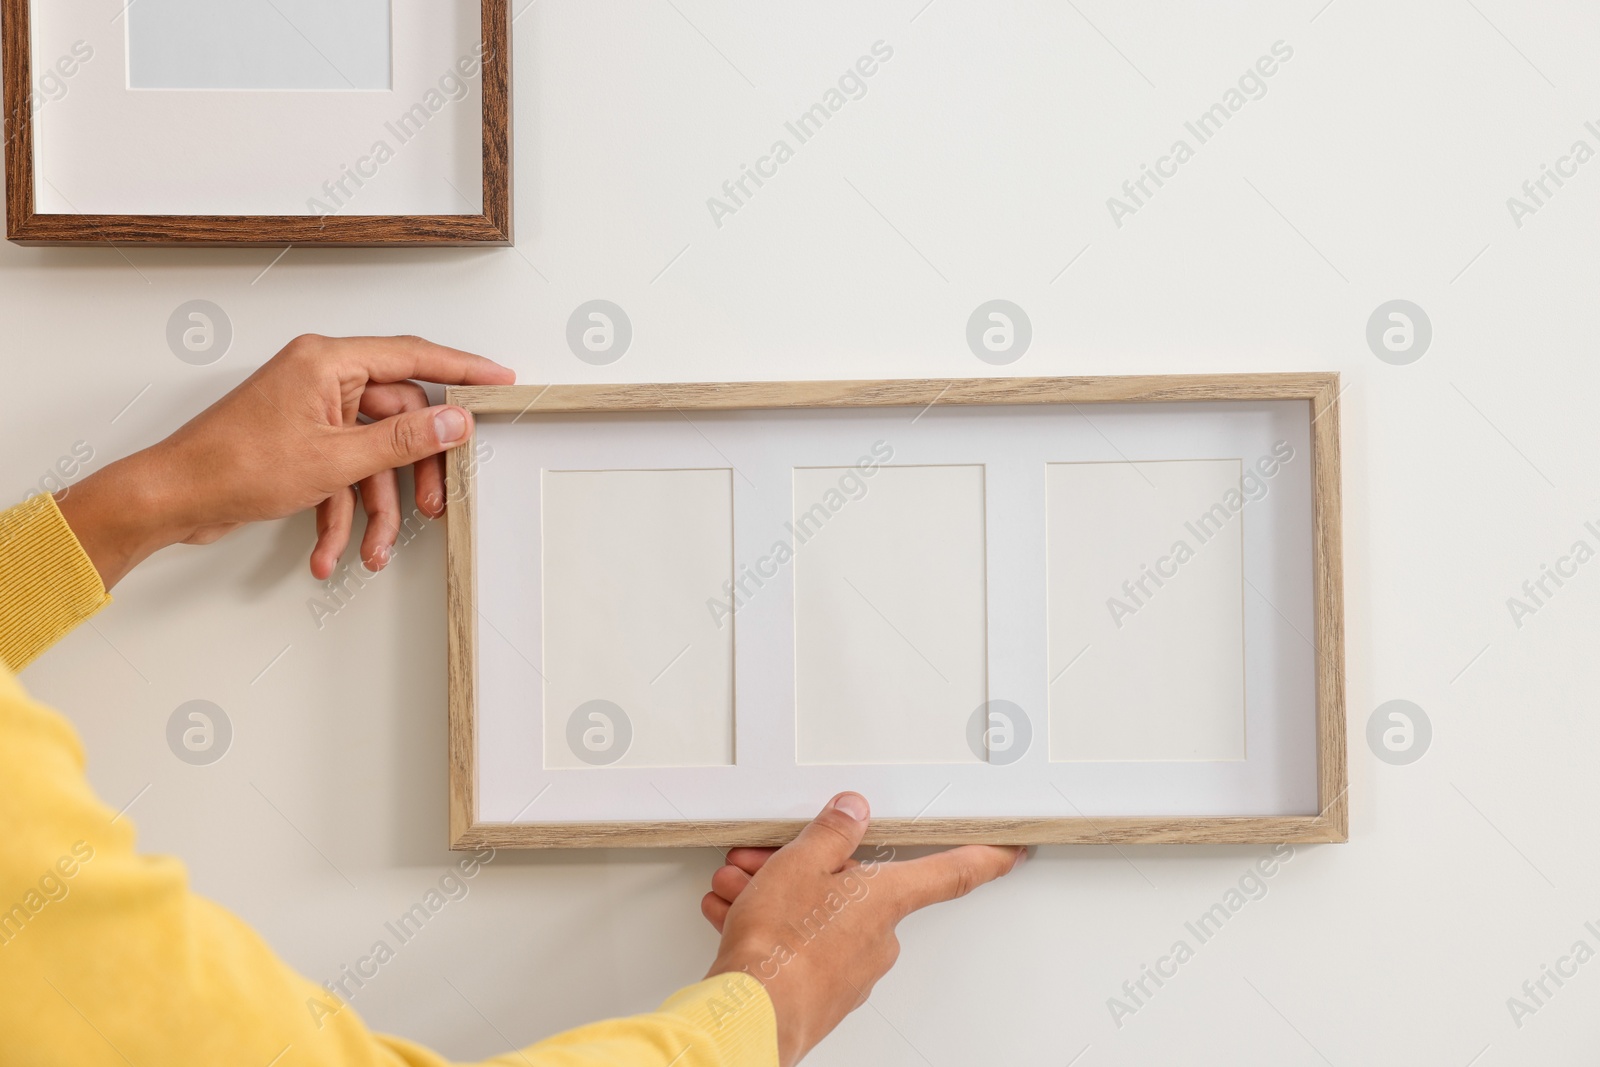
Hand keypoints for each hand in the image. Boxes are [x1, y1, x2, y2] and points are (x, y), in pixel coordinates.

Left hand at [56, 335, 514, 587]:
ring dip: (374, 509)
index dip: (463, 370)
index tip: (500, 381)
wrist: (172, 498)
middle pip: (398, 420)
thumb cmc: (232, 466)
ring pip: (371, 458)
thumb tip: (454, 422)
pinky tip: (332, 552)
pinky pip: (341, 475)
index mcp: (329, 362)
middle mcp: (322, 379)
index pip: (414, 357)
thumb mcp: (335, 459)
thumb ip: (403, 440)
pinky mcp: (300, 443)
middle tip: (435, 505)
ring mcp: (311, 412)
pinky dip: (341, 515)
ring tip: (375, 549)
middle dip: (412, 474)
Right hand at [703, 793, 1023, 1065]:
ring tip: (740, 890)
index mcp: (887, 899)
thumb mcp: (802, 863)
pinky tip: (738, 919)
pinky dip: (772, 931)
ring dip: (779, 900)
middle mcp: (879, 938)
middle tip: (767, 862)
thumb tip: (853, 811)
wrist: (752, 1014)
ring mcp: (852, 971)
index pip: (952, 872)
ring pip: (821, 918)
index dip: (985, 858)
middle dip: (807, 871)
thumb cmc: (781, 946)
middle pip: (855, 889)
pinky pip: (802, 948)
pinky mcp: (823, 994)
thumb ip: (832, 832)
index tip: (1010, 852)